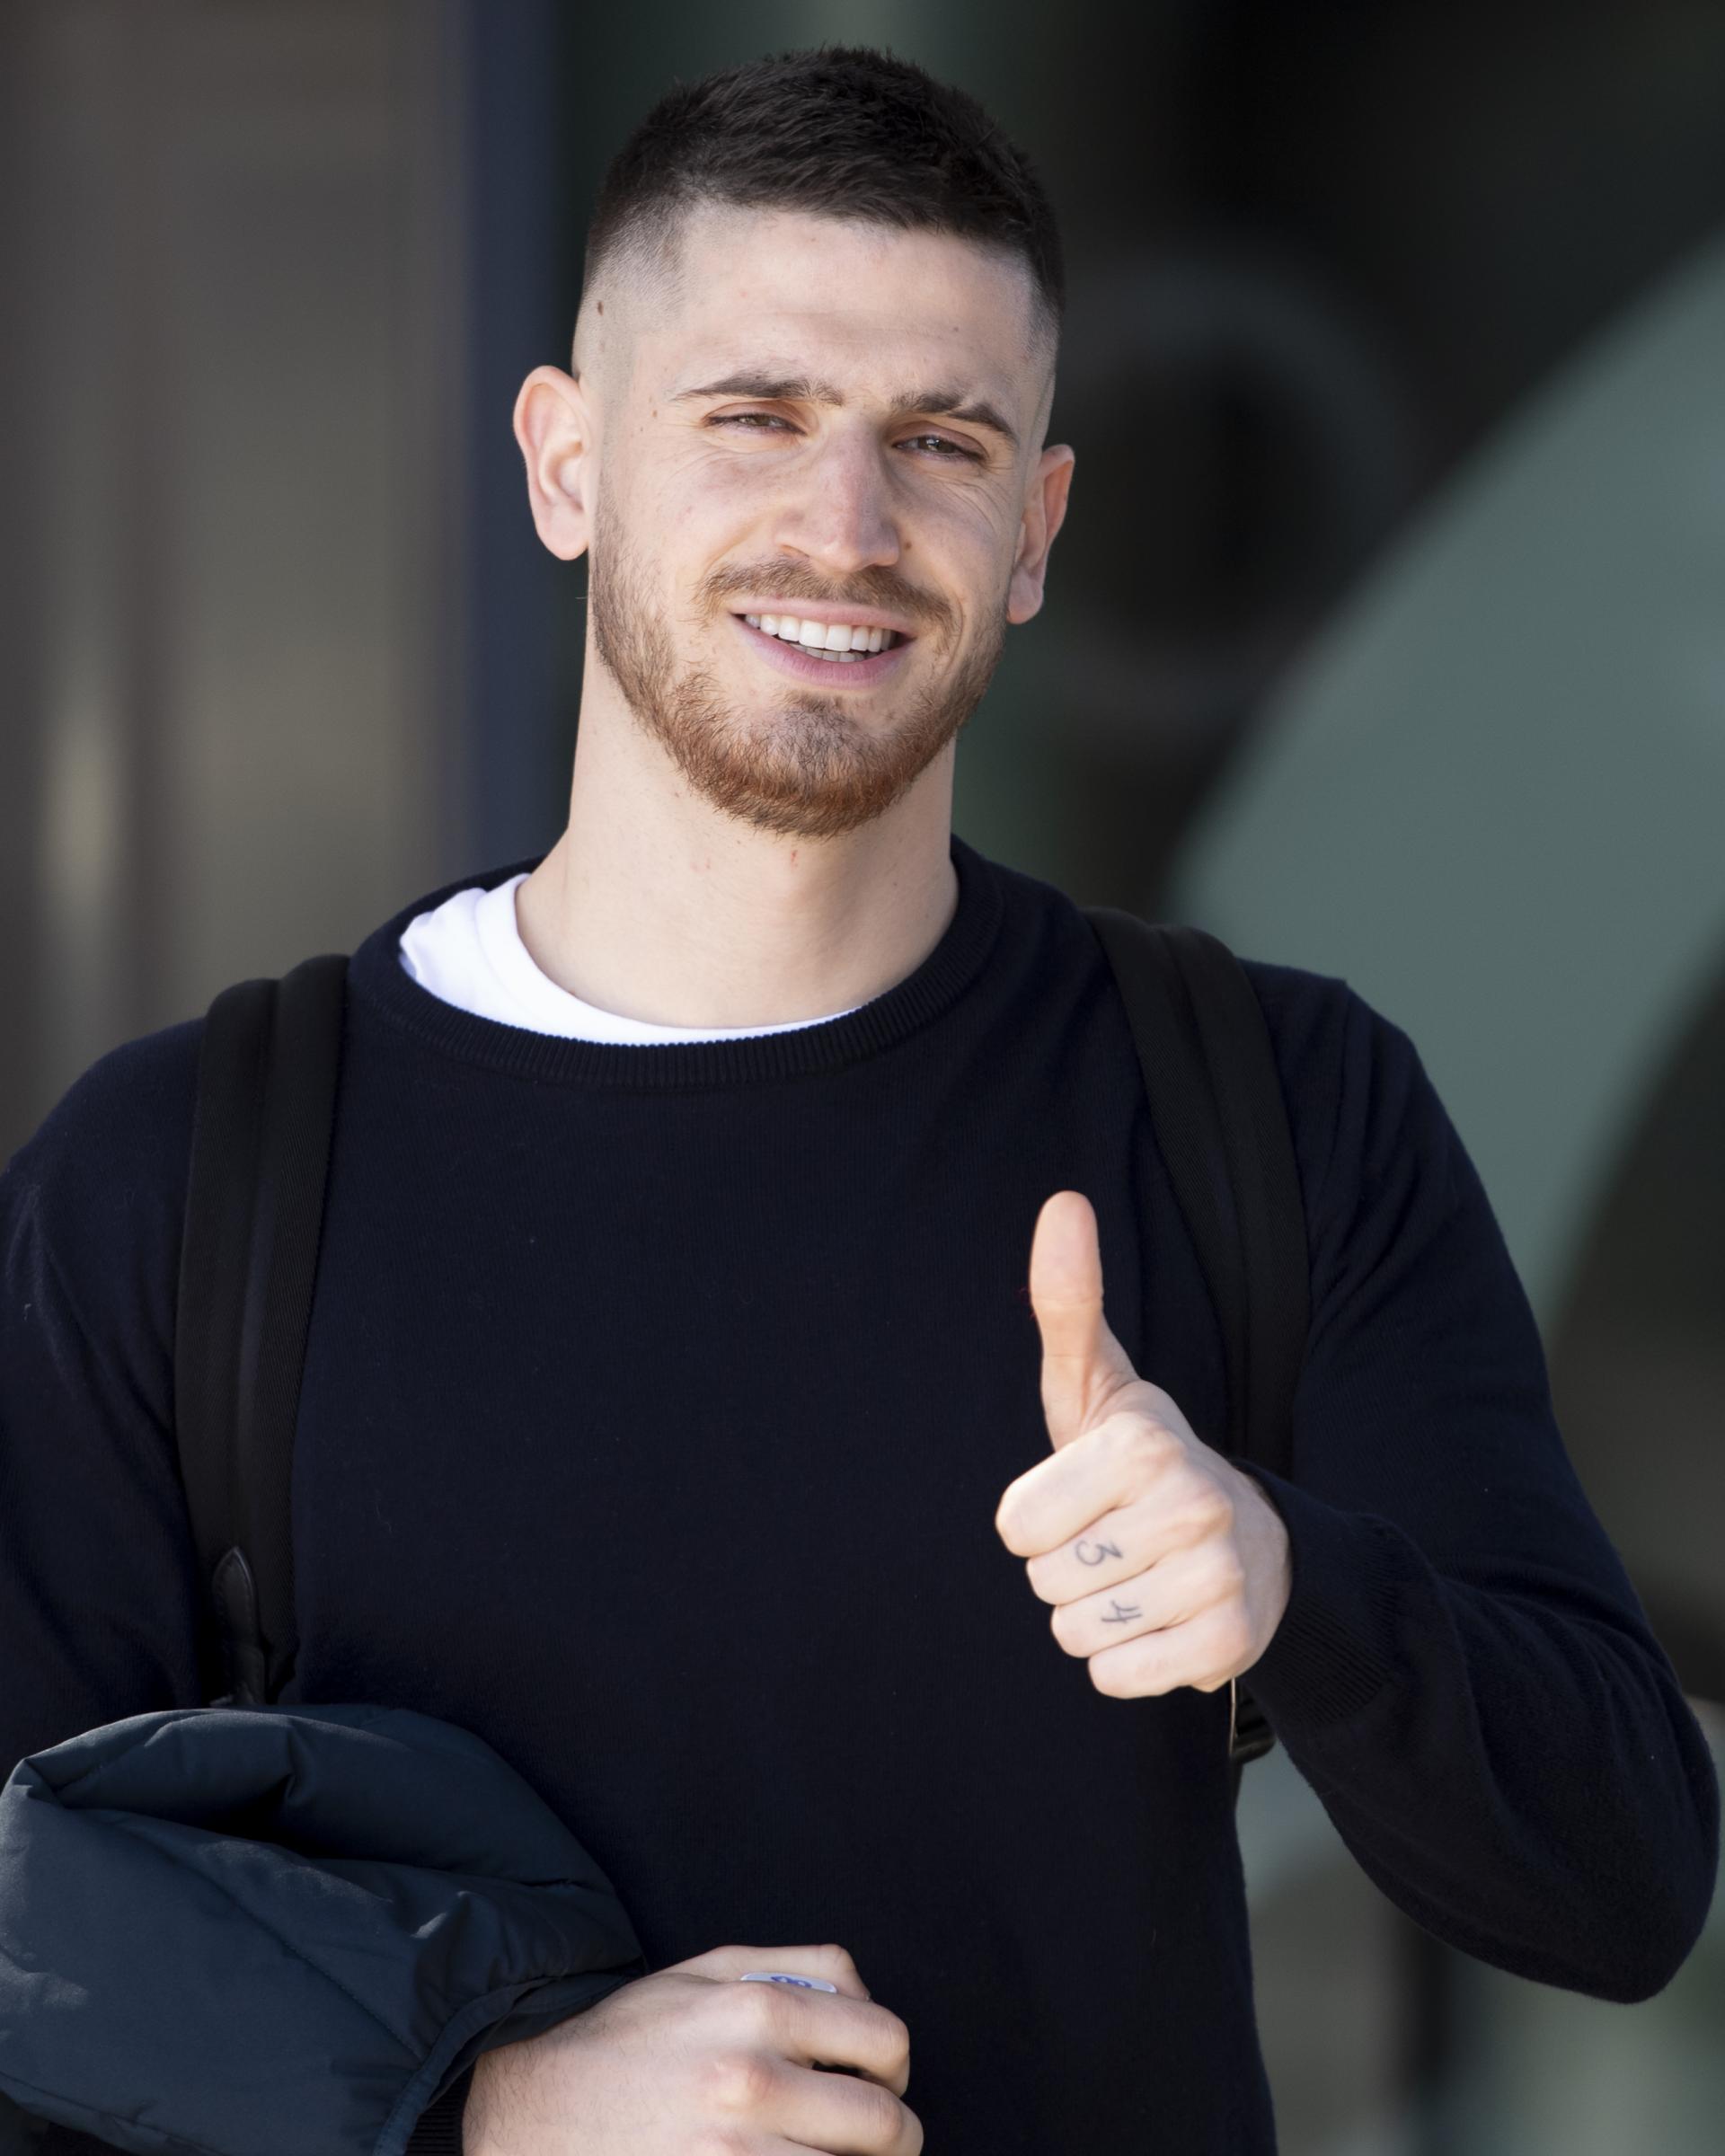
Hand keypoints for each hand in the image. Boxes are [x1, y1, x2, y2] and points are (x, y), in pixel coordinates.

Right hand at [462, 1941, 920, 2154]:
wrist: (535, 2111)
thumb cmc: (627, 2039)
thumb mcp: (706, 1971)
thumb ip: (797, 1967)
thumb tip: (865, 1999)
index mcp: (757, 2010)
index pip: (885, 2042)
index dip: (895, 2066)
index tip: (881, 2082)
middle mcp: (751, 2083)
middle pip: (884, 2125)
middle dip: (895, 2137)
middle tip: (876, 2139)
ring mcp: (734, 2155)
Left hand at [994, 1190, 1291, 1699]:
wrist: (1250, 1542)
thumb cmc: (1141, 1462)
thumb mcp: (1098, 1385)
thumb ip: (1067, 1300)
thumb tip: (1062, 1202)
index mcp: (1143, 1441)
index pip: (1014, 1526)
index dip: (1034, 1520)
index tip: (1082, 1499)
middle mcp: (1191, 1503)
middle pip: (1044, 1582)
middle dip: (1064, 1569)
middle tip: (1113, 1540)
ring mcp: (1217, 1578)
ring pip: (1076, 1634)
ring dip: (1093, 1616)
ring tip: (1137, 1576)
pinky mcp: (1230, 1646)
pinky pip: (1116, 1677)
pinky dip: (1124, 1663)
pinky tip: (1159, 1620)